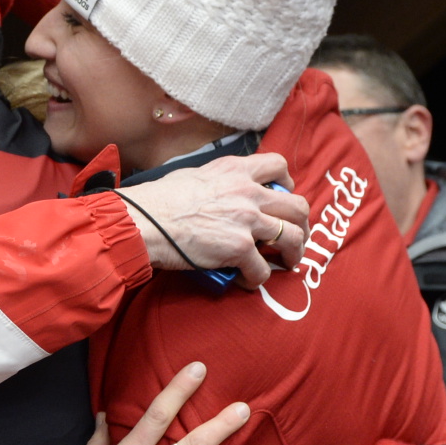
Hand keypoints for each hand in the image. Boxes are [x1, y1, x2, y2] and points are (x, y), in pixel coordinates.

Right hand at [118, 154, 309, 286]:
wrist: (143, 222)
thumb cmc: (159, 201)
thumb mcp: (193, 175)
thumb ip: (217, 181)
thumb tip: (220, 193)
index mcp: (235, 170)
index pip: (278, 165)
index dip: (288, 183)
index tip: (283, 197)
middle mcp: (247, 192)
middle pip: (297, 206)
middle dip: (301, 225)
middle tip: (293, 237)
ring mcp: (246, 221)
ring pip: (292, 237)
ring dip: (293, 253)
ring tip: (285, 262)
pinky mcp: (239, 249)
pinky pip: (262, 269)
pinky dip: (257, 278)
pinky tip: (247, 279)